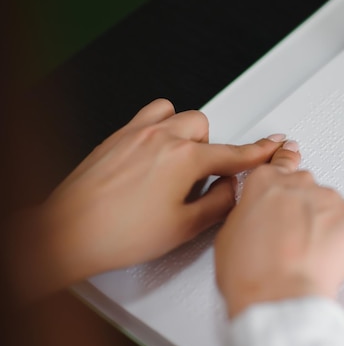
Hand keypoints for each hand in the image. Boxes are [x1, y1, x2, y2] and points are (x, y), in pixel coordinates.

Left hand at [11, 99, 284, 300]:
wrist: (69, 232)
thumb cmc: (120, 232)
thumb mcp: (185, 228)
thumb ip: (219, 203)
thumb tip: (230, 189)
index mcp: (185, 160)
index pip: (233, 153)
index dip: (258, 150)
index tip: (272, 144)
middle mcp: (162, 137)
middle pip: (205, 128)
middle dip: (209, 149)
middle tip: (200, 177)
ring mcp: (138, 132)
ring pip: (179, 115)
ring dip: (186, 134)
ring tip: (177, 163)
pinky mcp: (118, 135)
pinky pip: (151, 113)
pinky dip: (161, 125)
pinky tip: (156, 150)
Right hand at [214, 141, 343, 318]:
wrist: (280, 297)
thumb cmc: (250, 274)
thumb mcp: (228, 234)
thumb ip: (248, 211)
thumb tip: (258, 214)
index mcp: (264, 183)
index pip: (280, 161)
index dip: (286, 159)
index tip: (291, 152)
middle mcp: (299, 183)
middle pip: (305, 188)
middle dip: (301, 209)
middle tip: (292, 239)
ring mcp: (329, 198)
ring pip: (328, 207)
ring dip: (321, 225)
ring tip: (306, 255)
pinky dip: (342, 239)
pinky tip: (324, 257)